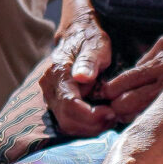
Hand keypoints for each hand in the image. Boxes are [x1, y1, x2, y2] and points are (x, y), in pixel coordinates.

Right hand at [39, 8, 118, 137]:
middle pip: (67, 120)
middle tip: (113, 117)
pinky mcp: (57, 103)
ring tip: (109, 117)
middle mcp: (49, 88)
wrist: (77, 35)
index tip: (111, 112)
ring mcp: (51, 97)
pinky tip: (101, 117)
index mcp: (57, 73)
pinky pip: (69, 122)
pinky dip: (86, 126)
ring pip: (67, 125)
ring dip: (90, 128)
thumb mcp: (96, 45)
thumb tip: (82, 77)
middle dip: (92, 125)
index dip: (91, 116)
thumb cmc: (89, 39)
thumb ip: (89, 61)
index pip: (70, 105)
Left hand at [96, 29, 162, 122]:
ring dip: (131, 117)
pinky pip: (159, 118)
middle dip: (117, 107)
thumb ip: (148, 57)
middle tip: (113, 107)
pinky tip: (145, 119)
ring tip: (127, 115)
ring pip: (142, 116)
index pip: (126, 81)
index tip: (106, 94)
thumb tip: (132, 71)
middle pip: (129, 104)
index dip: (112, 90)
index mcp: (160, 64)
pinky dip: (148, 119)